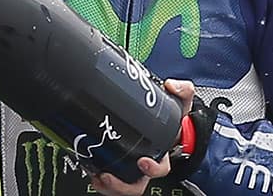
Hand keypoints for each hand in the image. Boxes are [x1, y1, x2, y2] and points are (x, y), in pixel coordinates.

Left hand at [89, 79, 196, 195]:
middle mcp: (146, 163)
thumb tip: (172, 86)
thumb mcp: (181, 102)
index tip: (143, 162)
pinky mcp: (117, 162)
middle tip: (108, 176)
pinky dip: (99, 179)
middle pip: (136, 184)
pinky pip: (109, 179)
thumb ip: (182, 90)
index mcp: (161, 153)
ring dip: (108, 185)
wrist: (165, 121)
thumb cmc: (171, 118)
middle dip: (122, 185)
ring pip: (121, 185)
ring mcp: (131, 165)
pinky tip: (90, 170)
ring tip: (96, 176)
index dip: (153, 169)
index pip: (160, 168)